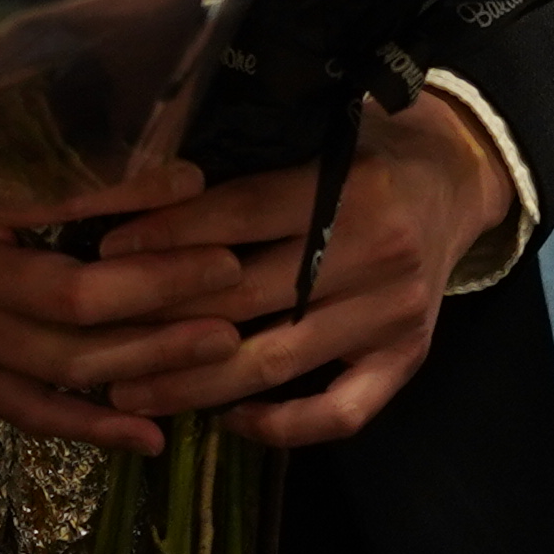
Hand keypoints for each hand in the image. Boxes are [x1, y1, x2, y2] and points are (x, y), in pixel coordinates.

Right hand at [0, 163, 252, 451]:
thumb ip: (40, 149)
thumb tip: (140, 149)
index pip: (54, 207)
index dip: (129, 202)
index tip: (197, 189)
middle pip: (68, 304)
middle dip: (159, 294)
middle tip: (232, 279)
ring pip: (56, 366)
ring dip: (143, 360)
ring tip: (217, 349)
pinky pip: (23, 408)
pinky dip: (88, 424)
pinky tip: (149, 432)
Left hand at [94, 89, 513, 446]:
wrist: (457, 179)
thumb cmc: (367, 147)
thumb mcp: (319, 127)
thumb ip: (254, 150)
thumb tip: (147, 168)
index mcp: (345, 186)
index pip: (242, 214)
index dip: (171, 233)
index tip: (107, 251)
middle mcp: (373, 253)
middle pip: (248, 296)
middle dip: (162, 319)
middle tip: (95, 337)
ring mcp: (392, 316)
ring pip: (279, 362)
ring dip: (198, 384)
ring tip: (131, 392)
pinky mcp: (406, 359)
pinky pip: (341, 412)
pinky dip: (283, 426)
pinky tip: (230, 420)